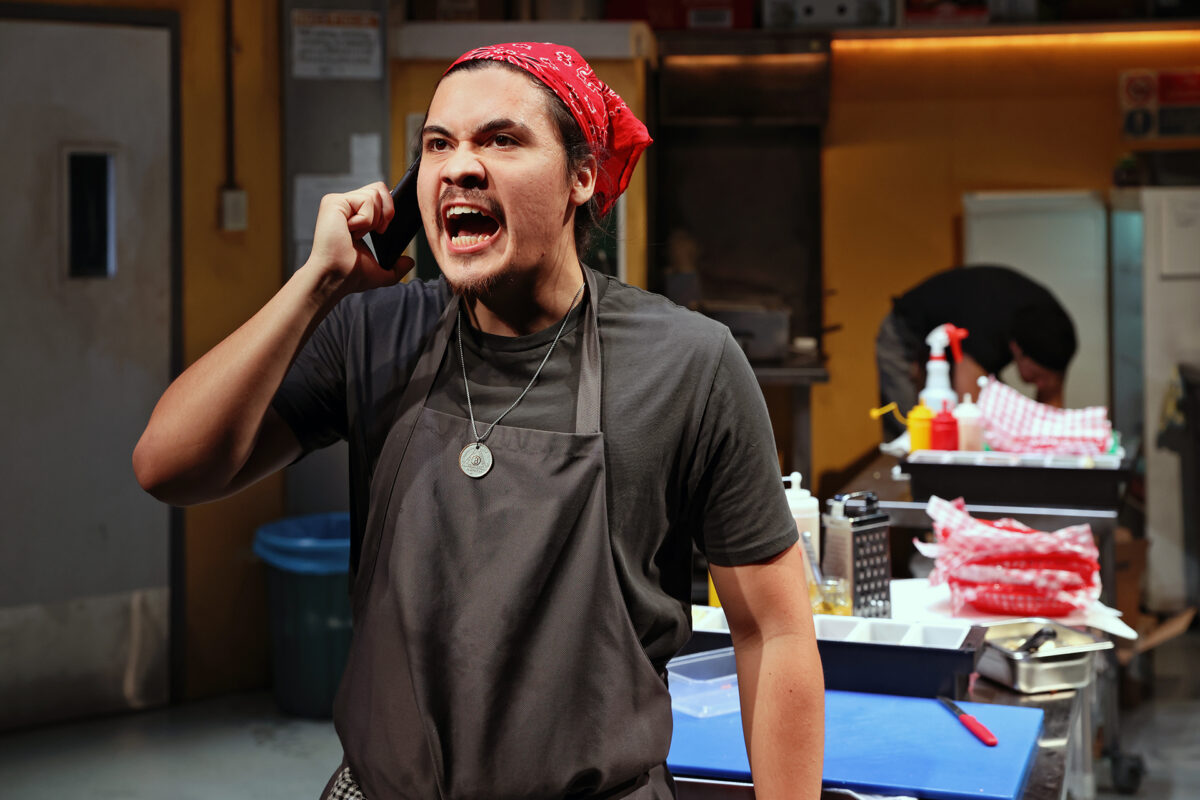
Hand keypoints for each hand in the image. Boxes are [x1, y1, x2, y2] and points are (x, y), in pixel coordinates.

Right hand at [305, 182, 414, 297]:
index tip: (384, 228)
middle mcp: (345, 206)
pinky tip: (350, 231)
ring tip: (358, 234)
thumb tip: (409, 262)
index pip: (378, 196)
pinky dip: (365, 220)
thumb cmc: (349, 274)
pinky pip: (366, 200)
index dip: (389, 208)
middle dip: (387, 211)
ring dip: (374, 219)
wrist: (335, 278)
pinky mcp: (334, 202)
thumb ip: (396, 267)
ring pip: (375, 193)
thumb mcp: (380, 271)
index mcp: (355, 216)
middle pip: (379, 188)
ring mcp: (338, 202)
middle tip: (378, 231)